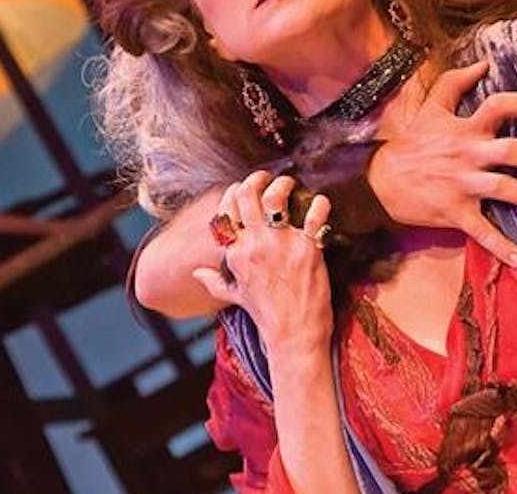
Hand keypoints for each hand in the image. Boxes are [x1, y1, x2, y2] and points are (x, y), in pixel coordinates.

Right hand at [192, 171, 334, 353]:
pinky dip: (319, 204)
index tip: (245, 189)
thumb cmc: (266, 317)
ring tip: (290, 185)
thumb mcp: (234, 296)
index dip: (235, 191)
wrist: (294, 337)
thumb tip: (197, 272)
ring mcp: (280, 245)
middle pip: (247, 193)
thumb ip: (214, 281)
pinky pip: (314, 214)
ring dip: (284, 184)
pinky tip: (320, 204)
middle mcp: (254, 245)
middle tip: (268, 179)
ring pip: (275, 196)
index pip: (226, 208)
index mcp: (235, 253)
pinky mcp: (308, 249)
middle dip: (257, 179)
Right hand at [369, 60, 516, 266]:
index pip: (501, 107)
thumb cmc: (411, 144)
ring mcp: (462, 186)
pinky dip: (502, 247)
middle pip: (513, 152)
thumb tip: (484, 61)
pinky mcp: (455, 213)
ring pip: (506, 191)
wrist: (380, 179)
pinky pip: (482, 232)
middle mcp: (468, 156)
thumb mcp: (430, 108)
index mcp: (465, 129)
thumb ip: (455, 82)